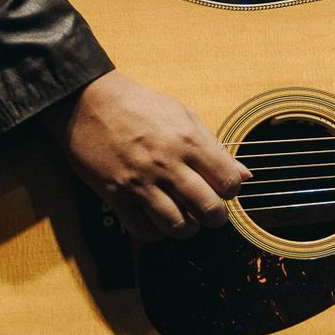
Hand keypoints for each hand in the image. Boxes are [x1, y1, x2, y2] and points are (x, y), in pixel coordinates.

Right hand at [44, 70, 249, 241]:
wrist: (89, 102)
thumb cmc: (140, 106)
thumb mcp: (184, 116)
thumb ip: (214, 147)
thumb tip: (245, 175)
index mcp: (189, 141)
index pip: (228, 183)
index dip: (230, 191)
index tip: (222, 189)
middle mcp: (168, 164)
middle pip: (208, 210)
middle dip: (215, 217)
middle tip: (209, 213)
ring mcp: (141, 181)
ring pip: (178, 226)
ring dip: (188, 228)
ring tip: (185, 219)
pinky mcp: (116, 194)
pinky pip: (144, 230)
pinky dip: (157, 232)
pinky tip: (158, 220)